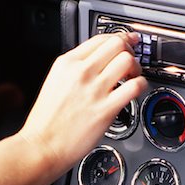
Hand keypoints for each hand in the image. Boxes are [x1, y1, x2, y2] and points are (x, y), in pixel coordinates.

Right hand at [19, 32, 146, 178]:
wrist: (42, 145)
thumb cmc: (46, 122)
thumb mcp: (54, 83)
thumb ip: (74, 71)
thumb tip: (95, 66)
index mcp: (67, 63)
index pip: (100, 39)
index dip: (119, 38)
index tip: (127, 41)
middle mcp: (81, 72)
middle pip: (117, 44)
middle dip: (129, 50)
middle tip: (130, 62)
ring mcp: (94, 90)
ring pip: (127, 60)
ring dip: (136, 67)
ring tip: (133, 77)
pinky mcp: (106, 109)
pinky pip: (134, 86)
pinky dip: (141, 84)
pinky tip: (137, 90)